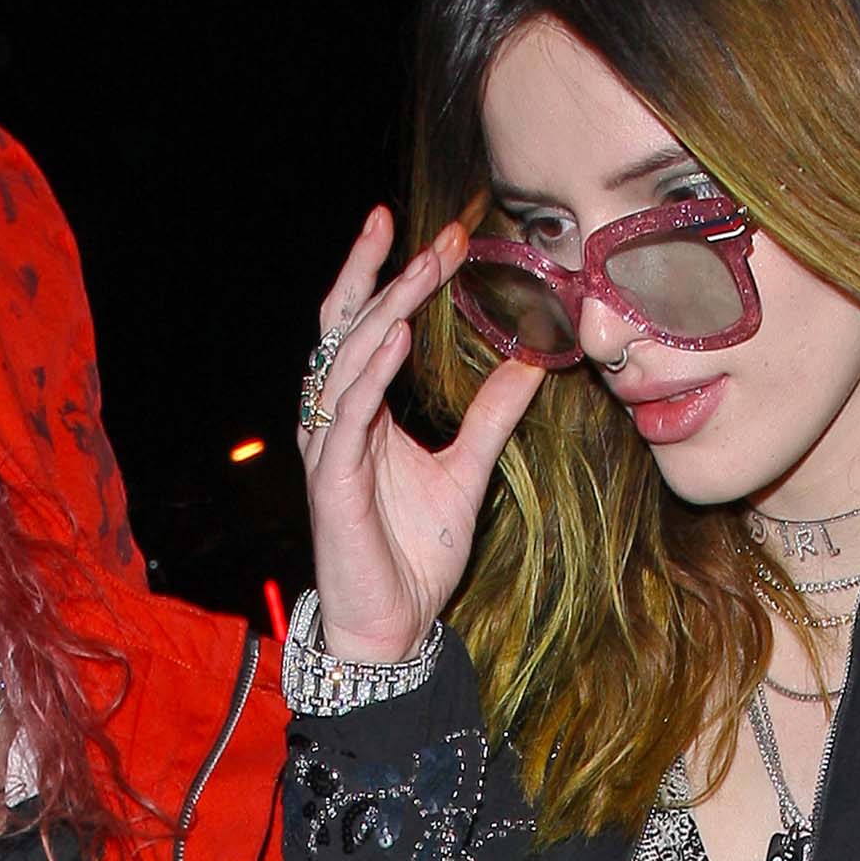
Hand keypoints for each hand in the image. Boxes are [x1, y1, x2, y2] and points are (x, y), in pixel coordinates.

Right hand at [297, 207, 545, 664]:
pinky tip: (399, 336)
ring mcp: (329, 447)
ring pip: (347, 358)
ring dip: (387, 308)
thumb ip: (490, 418)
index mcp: (364, 411)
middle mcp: (337, 418)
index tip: (447, 235)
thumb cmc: (414, 554)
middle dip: (393, 274)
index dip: (401, 275)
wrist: (391, 625)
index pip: (371, 324)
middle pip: (350, 325)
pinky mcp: (330, 480)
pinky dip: (371, 373)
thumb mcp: (467, 470)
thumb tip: (530, 367)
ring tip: (425, 270)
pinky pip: (346, 416)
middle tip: (440, 237)